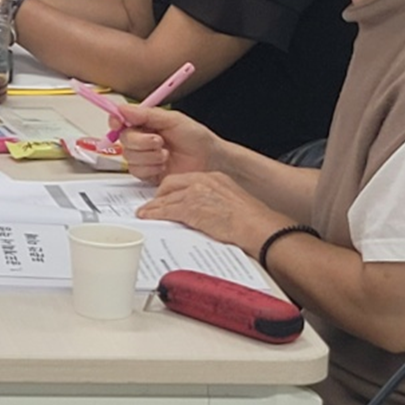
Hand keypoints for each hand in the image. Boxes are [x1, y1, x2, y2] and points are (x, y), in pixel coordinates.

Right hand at [117, 103, 222, 183]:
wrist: (211, 162)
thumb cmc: (197, 138)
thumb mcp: (174, 120)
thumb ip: (147, 114)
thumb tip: (124, 109)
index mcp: (146, 123)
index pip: (121, 120)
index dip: (116, 121)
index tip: (118, 122)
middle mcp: (143, 139)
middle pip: (123, 139)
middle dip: (141, 141)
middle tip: (159, 141)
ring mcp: (145, 157)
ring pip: (129, 156)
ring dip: (149, 156)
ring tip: (166, 154)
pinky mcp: (148, 174)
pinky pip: (136, 171)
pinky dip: (150, 168)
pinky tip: (163, 166)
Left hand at [137, 171, 285, 253]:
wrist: (258, 226)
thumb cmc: (252, 221)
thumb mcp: (232, 203)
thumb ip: (215, 202)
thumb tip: (206, 213)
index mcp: (215, 178)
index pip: (186, 179)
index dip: (172, 189)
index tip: (165, 196)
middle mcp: (204, 180)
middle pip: (171, 184)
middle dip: (159, 195)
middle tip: (152, 205)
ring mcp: (196, 193)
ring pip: (166, 197)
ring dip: (153, 207)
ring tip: (145, 213)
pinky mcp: (191, 208)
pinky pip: (166, 210)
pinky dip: (155, 214)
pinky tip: (148, 217)